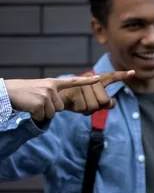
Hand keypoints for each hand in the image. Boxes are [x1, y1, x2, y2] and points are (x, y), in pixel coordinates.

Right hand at [5, 70, 133, 121]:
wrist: (6, 94)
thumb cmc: (25, 96)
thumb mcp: (42, 93)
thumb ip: (56, 97)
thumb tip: (65, 107)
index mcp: (54, 83)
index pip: (75, 82)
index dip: (89, 81)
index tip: (105, 76)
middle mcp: (53, 86)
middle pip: (63, 107)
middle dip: (52, 110)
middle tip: (40, 104)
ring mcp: (48, 93)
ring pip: (55, 113)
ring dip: (44, 113)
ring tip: (33, 105)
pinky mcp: (42, 102)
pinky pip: (46, 116)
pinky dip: (37, 116)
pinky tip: (30, 108)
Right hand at [59, 70, 135, 116]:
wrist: (55, 97)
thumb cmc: (77, 100)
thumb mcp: (92, 101)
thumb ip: (103, 102)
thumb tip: (112, 103)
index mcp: (97, 80)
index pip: (111, 77)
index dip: (122, 76)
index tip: (133, 73)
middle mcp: (91, 79)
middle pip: (104, 101)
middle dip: (97, 108)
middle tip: (87, 104)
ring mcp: (83, 84)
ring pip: (94, 106)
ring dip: (87, 110)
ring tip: (79, 104)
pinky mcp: (74, 91)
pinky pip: (83, 108)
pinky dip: (78, 110)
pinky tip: (73, 105)